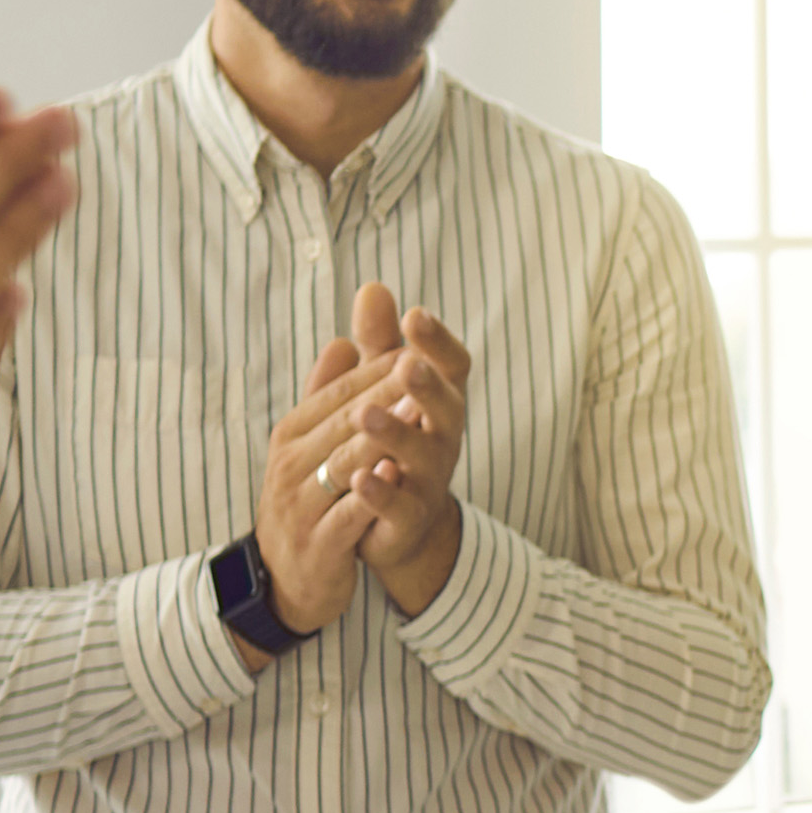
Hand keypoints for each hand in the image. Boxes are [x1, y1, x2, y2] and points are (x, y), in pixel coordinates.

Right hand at [254, 334, 401, 642]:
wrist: (287, 579)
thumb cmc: (308, 501)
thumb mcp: (311, 446)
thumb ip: (328, 395)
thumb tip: (342, 340)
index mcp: (292, 434)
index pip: (339, 393)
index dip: (378, 370)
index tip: (417, 346)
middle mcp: (291, 465)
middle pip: (344, 421)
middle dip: (384, 394)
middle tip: (421, 366)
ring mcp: (302, 506)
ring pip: (345, 463)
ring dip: (381, 436)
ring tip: (417, 411)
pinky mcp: (319, 545)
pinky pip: (347, 514)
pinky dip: (370, 492)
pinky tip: (395, 472)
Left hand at [309, 283, 473, 616]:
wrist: (401, 525)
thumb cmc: (394, 443)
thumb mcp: (382, 389)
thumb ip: (378, 342)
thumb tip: (372, 287)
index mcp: (439, 401)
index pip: (452, 365)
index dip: (438, 341)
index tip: (414, 315)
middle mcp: (443, 436)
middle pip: (447, 407)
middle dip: (427, 386)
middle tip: (405, 365)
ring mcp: (429, 478)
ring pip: (421, 454)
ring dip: (395, 434)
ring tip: (364, 416)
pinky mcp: (408, 517)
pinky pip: (398, 504)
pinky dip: (380, 491)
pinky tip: (359, 477)